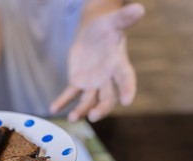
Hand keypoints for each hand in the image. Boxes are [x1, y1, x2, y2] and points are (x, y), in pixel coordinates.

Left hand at [50, 3, 144, 121]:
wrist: (92, 33)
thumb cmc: (105, 27)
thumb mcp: (113, 22)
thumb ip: (124, 19)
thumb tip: (139, 8)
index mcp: (118, 65)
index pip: (126, 79)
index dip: (128, 89)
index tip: (128, 101)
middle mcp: (107, 79)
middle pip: (107, 98)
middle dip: (101, 108)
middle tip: (94, 116)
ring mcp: (92, 83)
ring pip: (88, 101)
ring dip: (81, 110)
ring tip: (72, 118)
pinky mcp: (78, 82)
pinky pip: (70, 94)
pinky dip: (62, 102)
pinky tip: (53, 109)